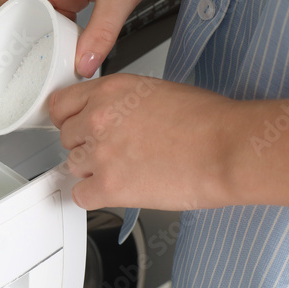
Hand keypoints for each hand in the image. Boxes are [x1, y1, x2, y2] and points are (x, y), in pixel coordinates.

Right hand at [0, 0, 231, 77]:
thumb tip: (84, 62)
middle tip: (20, 52)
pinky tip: (59, 43)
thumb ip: (101, 33)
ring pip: (28, 7)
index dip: (8, 21)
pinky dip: (50, 28)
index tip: (12, 46)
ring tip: (39, 51)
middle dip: (12, 26)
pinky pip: (49, 11)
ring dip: (32, 28)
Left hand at [48, 74, 236, 210]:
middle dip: (86, 145)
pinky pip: (80, 196)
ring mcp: (100, 153)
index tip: (76, 126)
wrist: (228, 149)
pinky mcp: (109, 186)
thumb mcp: (154, 91)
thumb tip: (108, 115)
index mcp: (110, 91)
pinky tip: (116, 191)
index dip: (69, 118)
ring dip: (93, 170)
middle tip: (114, 151)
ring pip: (72, 166)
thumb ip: (121, 102)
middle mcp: (98, 119)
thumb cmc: (207, 122)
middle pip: (66, 137)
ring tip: (125, 170)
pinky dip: (94, 196)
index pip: (60, 104)